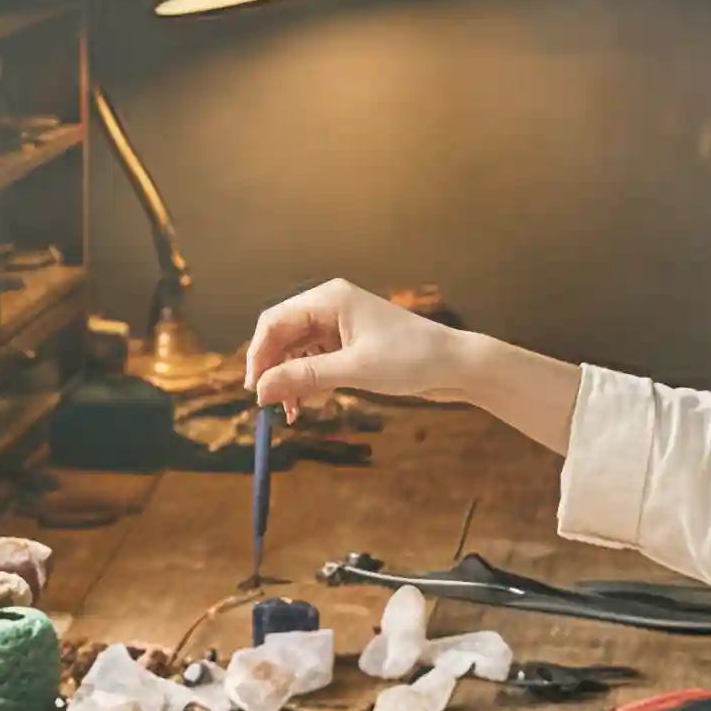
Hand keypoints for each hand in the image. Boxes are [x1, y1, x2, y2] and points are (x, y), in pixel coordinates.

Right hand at [244, 278, 473, 414]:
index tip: (254, 390)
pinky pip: (315, 359)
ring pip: (297, 350)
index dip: (258, 355)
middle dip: (274, 370)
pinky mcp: (350, 343)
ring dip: (290, 379)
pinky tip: (312, 403)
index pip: (274, 321)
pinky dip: (309, 381)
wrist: (456, 365)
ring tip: (294, 412)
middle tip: (270, 405)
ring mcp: (340, 324)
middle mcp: (331, 306)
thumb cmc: (411, 359)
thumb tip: (260, 389)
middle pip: (282, 335)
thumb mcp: (354, 370)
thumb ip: (304, 377)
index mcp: (329, 298)